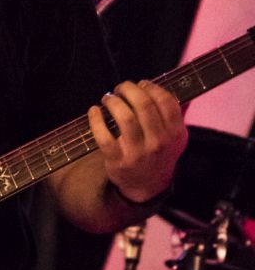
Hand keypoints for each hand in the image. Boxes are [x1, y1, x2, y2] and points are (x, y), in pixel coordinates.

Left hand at [88, 80, 187, 202]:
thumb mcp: (175, 137)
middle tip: (121, 88)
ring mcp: (138, 152)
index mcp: (175, 133)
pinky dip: (96, 120)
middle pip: (143, 105)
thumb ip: (173, 113)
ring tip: (108, 98)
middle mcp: (159, 142)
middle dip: (129, 89)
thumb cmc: (158, 153)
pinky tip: (94, 111)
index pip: (166, 101)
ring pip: (125, 117)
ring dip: (113, 102)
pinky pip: (104, 136)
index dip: (151, 87)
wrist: (147, 186)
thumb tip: (161, 85)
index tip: (141, 84)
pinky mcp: (118, 160)